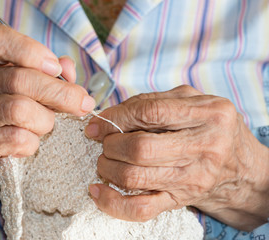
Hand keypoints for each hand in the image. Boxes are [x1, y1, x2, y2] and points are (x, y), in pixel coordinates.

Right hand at [0, 25, 94, 230]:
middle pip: (18, 79)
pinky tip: (29, 144)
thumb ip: (52, 73)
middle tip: (83, 104)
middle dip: (59, 93)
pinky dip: (33, 143)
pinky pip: (17, 139)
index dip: (31, 51)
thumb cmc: (15, 113)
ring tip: (47, 126)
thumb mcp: (33, 86)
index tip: (56, 68)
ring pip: (19, 110)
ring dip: (45, 121)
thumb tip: (68, 69)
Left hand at [85, 85, 268, 230]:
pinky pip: (140, 208)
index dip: (116, 117)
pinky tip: (98, 191)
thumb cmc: (209, 127)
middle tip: (105, 142)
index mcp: (208, 114)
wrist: (239, 167)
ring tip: (105, 160)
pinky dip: (112, 202)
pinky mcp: (180, 200)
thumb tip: (107, 116)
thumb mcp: (191, 101)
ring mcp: (193, 178)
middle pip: (140, 149)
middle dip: (110, 145)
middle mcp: (204, 147)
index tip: (97, 123)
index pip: (150, 112)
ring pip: (135, 177)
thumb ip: (151, 101)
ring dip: (108, 168)